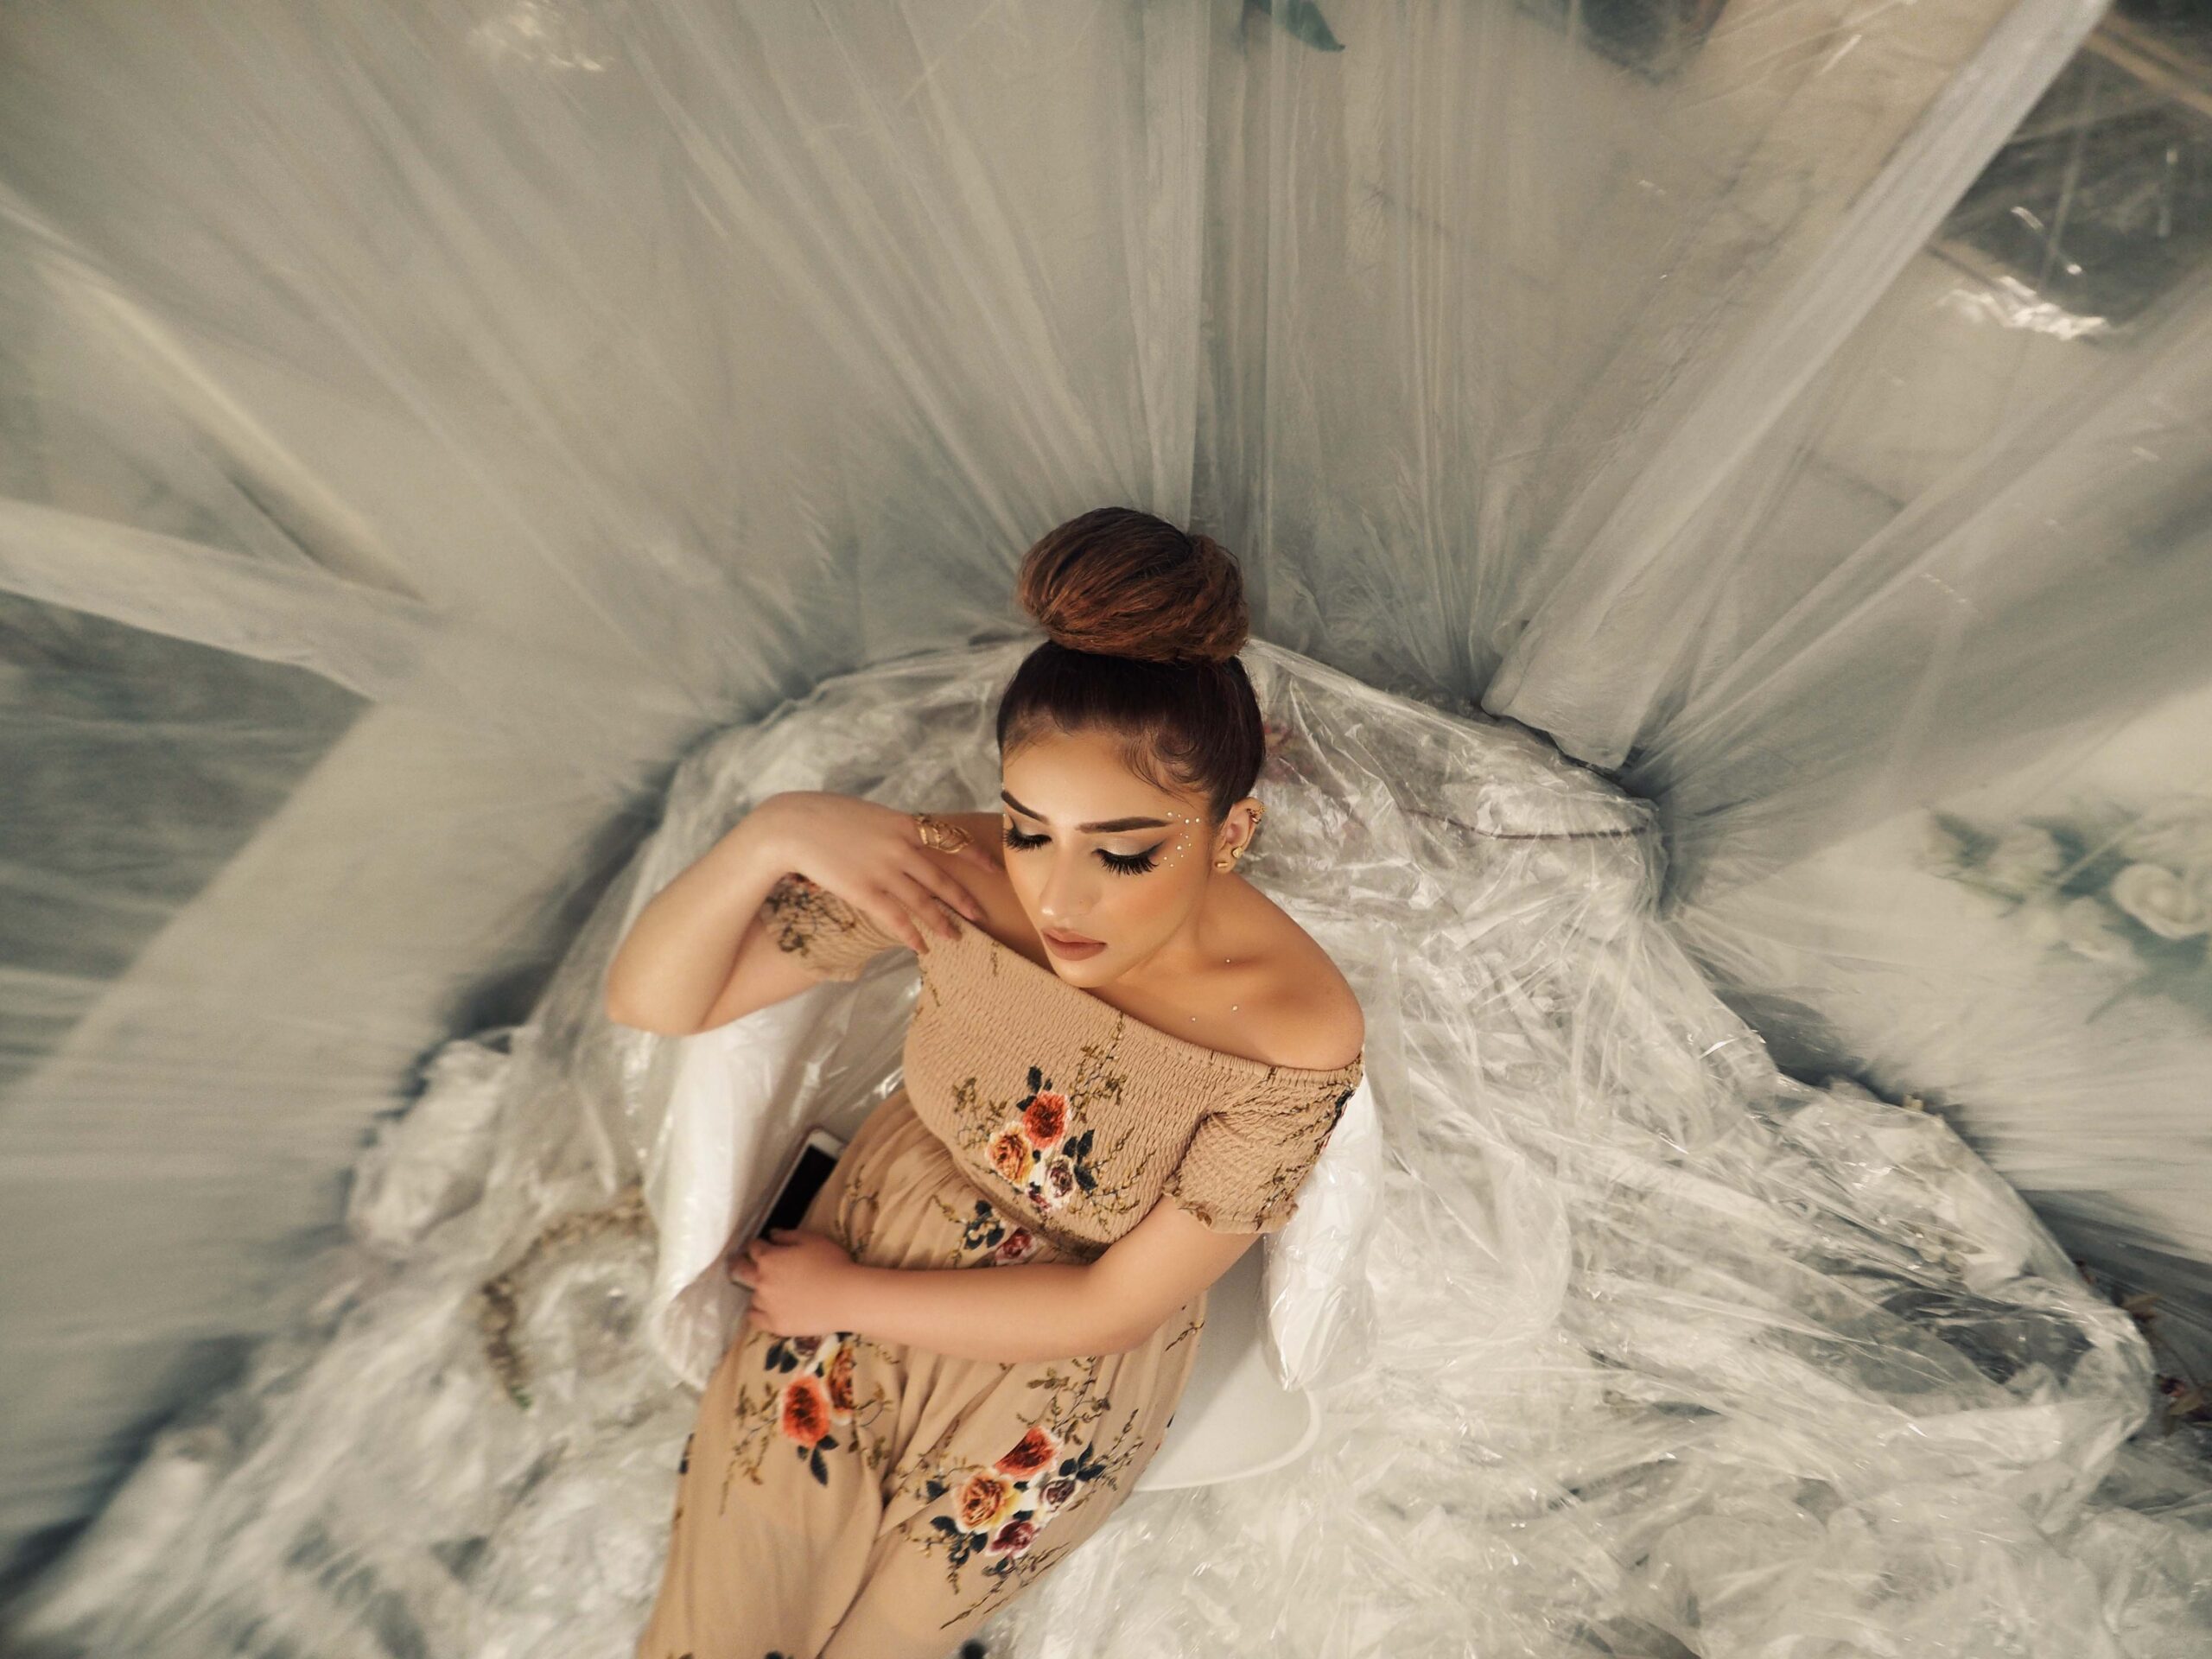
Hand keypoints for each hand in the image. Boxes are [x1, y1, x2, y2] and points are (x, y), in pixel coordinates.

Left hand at [729, 1227, 859, 1338]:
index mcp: (769, 1258)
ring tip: (767, 1290)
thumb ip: (788, 1236)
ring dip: (757, 1289)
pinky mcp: (775, 1325)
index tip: (760, 1245)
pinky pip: (755, 1318)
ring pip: (752, 1295)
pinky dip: (757, 1312)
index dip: (757, 1244)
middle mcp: (762, 1281)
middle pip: (741, 1271)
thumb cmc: (832, 1263)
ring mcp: (767, 1305)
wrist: (845, 1297)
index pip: (753, 1248)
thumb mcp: (812, 1239)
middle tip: (744, 1264)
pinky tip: (763, 1309)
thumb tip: (772, 1234)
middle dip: (741, 1264)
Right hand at [751, 791, 998, 952]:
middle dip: (963, 899)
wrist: (793, 825)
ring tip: (956, 937)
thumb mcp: (868, 814)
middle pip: (942, 878)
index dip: (975, 856)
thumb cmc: (825, 815)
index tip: (994, 868)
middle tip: (981, 915)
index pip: (950, 840)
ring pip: (923, 902)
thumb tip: (905, 839)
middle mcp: (901, 847)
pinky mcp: (865, 891)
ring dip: (942, 922)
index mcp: (904, 823)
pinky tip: (921, 947)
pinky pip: (896, 918)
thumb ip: (891, 829)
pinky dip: (911, 935)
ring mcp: (885, 871)